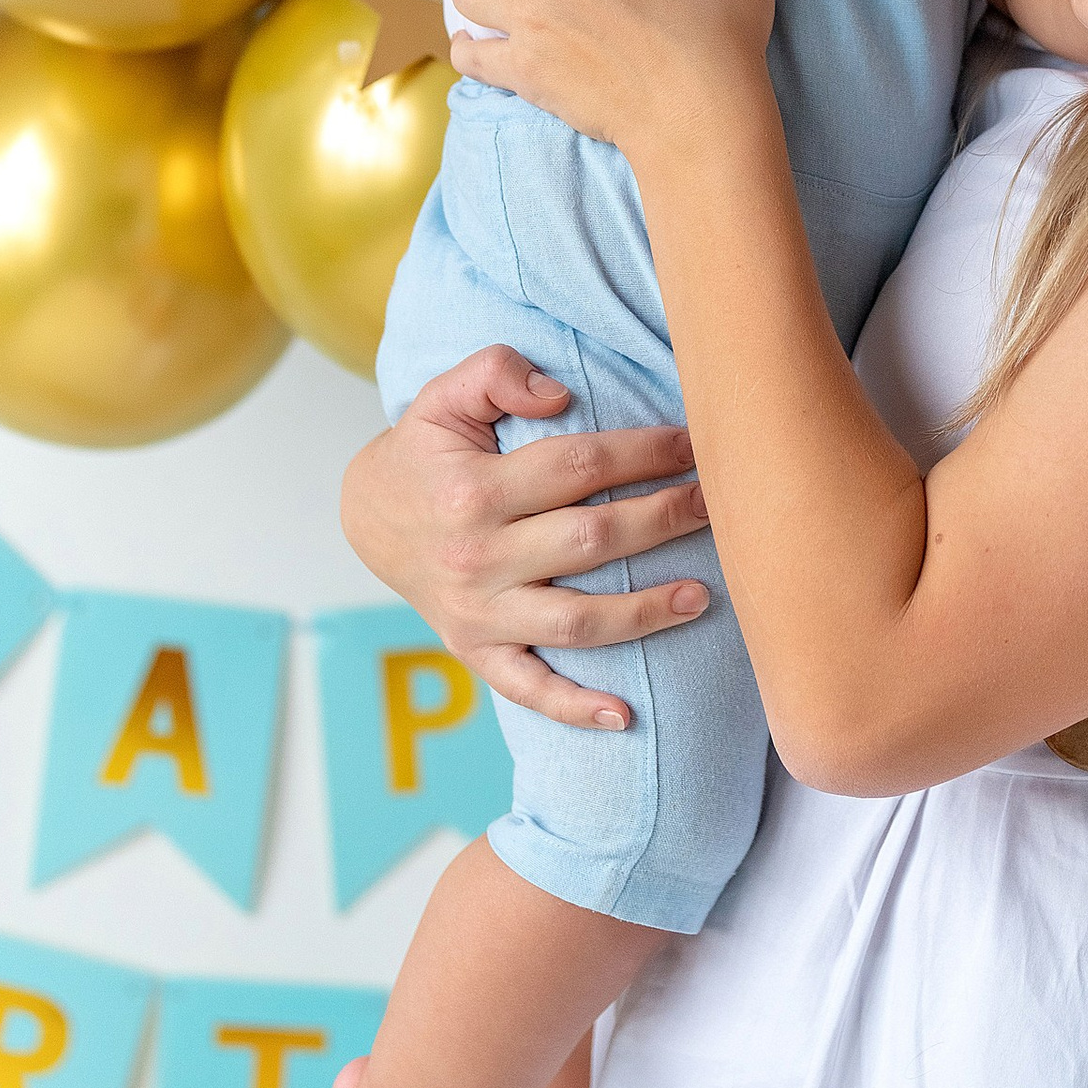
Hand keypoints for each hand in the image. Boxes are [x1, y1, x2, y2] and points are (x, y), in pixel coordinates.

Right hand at [340, 346, 715, 729]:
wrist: (369, 517)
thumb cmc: (425, 451)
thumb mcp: (444, 395)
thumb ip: (496, 372)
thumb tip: (559, 395)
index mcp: (474, 490)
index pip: (578, 466)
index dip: (644, 453)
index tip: (693, 443)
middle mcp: (477, 557)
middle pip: (591, 540)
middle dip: (664, 520)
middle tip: (718, 506)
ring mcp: (478, 613)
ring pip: (576, 622)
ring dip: (645, 613)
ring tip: (704, 596)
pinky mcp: (476, 651)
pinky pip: (529, 688)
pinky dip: (574, 708)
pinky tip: (625, 716)